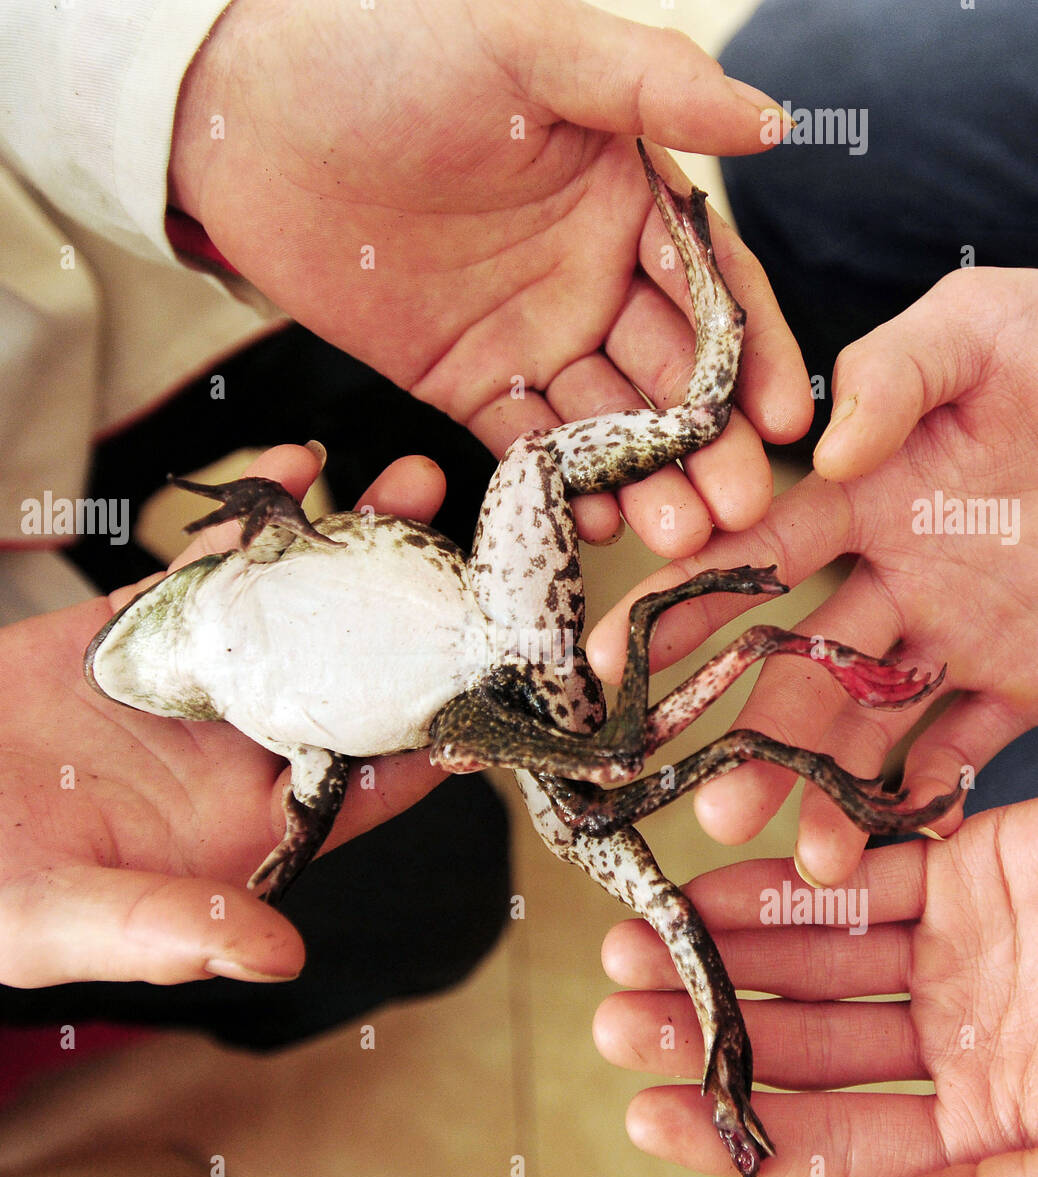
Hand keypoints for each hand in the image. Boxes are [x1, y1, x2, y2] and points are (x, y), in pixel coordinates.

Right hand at [0, 445, 445, 987]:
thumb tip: (282, 958)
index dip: (431, 737)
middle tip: (469, 552)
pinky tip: (298, 465)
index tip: (493, 680)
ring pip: (290, 609)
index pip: (364, 786)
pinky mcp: (127, 632)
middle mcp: (231, 755)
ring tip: (410, 482)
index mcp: (239, 830)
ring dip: (348, 547)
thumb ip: (168, 933)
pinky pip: (201, 565)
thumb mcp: (64, 924)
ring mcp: (187, 686)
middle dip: (410, 616)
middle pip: (349, 677)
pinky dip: (246, 518)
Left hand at [168, 0, 810, 554]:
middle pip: (670, 373)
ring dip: (647, 477)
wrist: (248, 106)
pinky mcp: (462, 380)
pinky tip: (597, 518)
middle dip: (709, 442)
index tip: (786, 420)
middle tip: (737, 506)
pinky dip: (562, 482)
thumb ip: (651, 85)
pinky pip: (525, 441)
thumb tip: (775, 124)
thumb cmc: (389, 43)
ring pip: (607, 419)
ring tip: (682, 532)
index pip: (713, 289)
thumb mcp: (531, 42)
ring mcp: (528, 332)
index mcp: (626, 195)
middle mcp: (591, 273)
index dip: (754, 356)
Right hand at [589, 266, 1037, 882]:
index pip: (751, 558)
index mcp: (863, 495)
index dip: (682, 610)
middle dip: (747, 739)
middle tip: (708, 807)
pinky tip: (896, 838)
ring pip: (866, 724)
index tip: (612, 664)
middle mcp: (891, 575)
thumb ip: (896, 372)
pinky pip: (965, 750)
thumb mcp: (983, 331)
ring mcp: (953, 634)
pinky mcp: (1020, 679)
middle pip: (796, 668)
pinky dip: (930, 797)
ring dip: (827, 788)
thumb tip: (821, 451)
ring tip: (808, 861)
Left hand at [595, 799, 1037, 1176]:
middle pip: (804, 1040)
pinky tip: (716, 890)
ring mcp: (962, 954)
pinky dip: (790, 881)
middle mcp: (960, 1043)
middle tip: (615, 1019)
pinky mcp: (974, 872)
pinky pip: (865, 876)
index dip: (735, 1126)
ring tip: (635, 948)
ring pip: (816, 954)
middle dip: (708, 1028)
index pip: (833, 1137)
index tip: (644, 1112)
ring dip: (725, 950)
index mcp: (984, 1128)